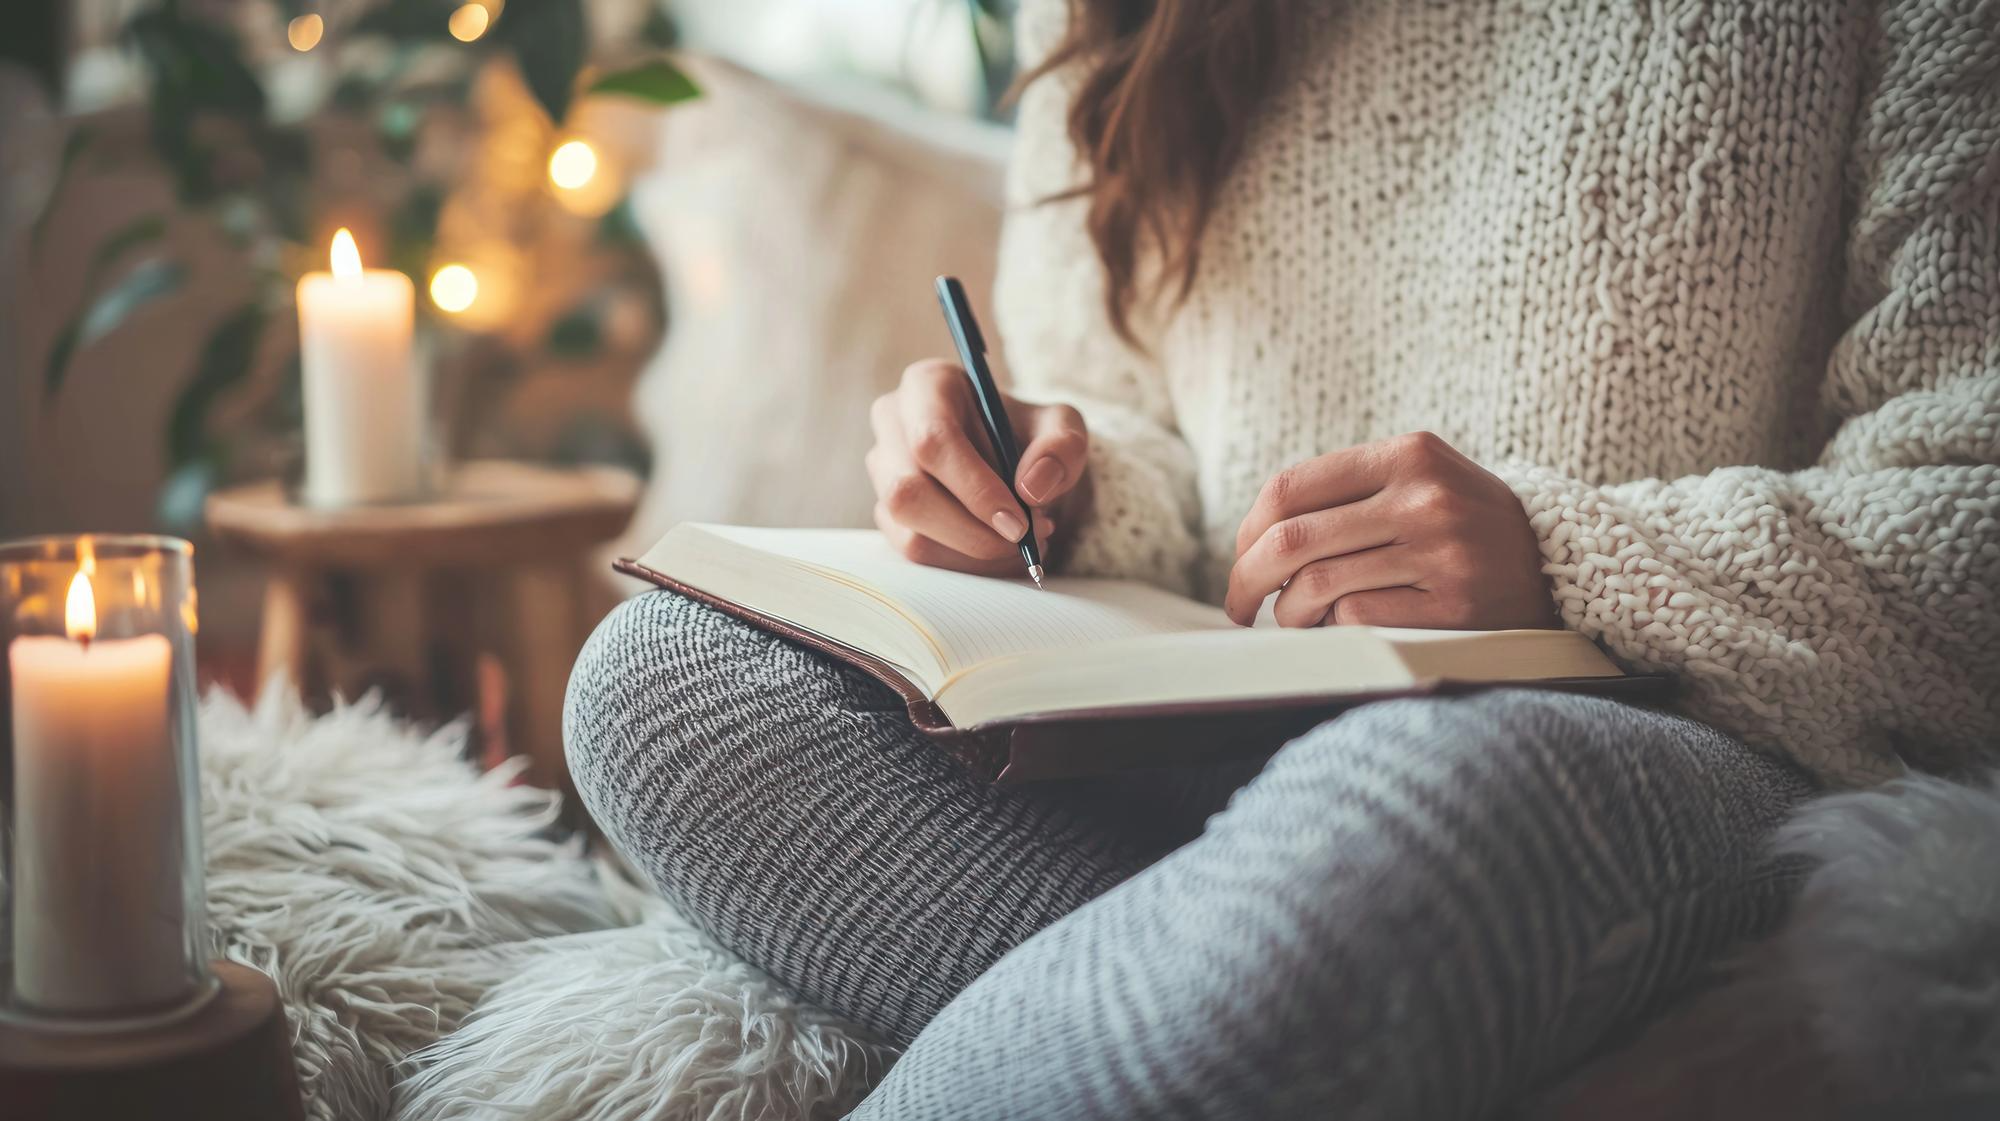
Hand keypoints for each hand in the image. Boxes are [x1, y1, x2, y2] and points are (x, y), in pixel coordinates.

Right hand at [866, 359, 1090, 574]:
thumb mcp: (1062, 428)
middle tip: (1025, 540)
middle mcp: (892, 424)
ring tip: (1023, 543)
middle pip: (908, 492)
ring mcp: (883, 472)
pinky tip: (1001, 552)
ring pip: (908, 531)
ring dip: (972, 552)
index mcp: (927, 386)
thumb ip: (1061, 447)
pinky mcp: (888, 513)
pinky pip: (916, 553)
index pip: (933, 440)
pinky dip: (965, 565)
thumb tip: (1031, 488)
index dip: (975, 488)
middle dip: (972, 531)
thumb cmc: (1031, 435)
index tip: (1018, 523)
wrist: (1016, 460)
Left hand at [1225, 431, 1554, 628]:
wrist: (1561, 565)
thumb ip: (1349, 491)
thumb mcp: (1422, 480)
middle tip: (1238, 606)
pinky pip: (1356, 619)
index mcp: (1409, 455)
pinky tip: (1333, 629)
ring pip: (1317, 586)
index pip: (1290, 488)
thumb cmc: (1466, 525)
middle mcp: (1425, 498)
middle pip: (1292, 540)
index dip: (1247, 532)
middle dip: (1246, 580)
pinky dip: (1329, 628)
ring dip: (1288, 612)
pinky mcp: (1455, 607)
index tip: (1240, 558)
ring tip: (1291, 619)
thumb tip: (1252, 537)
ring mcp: (1442, 553)